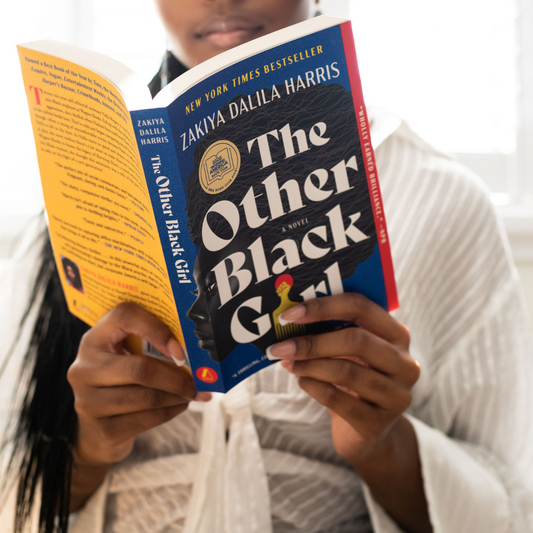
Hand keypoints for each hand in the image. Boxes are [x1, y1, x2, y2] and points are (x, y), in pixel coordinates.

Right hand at [67, 302, 210, 467]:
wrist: (95, 431)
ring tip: (192, 393)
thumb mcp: (125, 356)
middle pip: (141, 369)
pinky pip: (147, 419)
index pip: (123, 316)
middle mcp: (85, 368)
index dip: (156, 328)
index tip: (180, 349)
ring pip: (147, 397)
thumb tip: (195, 354)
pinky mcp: (102, 430)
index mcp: (94, 340)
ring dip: (178, 396)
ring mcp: (89, 402)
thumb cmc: (120, 382)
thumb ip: (149, 345)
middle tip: (200, 382)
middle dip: (177, 377)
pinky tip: (179, 406)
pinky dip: (171, 412)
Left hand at [268, 293, 417, 465]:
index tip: (289, 314)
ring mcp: (396, 395)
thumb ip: (332, 330)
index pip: (361, 307)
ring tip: (288, 363)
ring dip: (309, 366)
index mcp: (397, 334)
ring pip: (346, 372)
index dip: (323, 307)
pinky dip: (313, 387)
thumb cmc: (355, 377)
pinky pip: (338, 400)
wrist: (369, 431)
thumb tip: (289, 318)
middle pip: (356, 340)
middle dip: (313, 342)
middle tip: (281, 346)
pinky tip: (301, 381)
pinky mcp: (378, 423)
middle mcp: (404, 363)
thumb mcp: (351, 351)